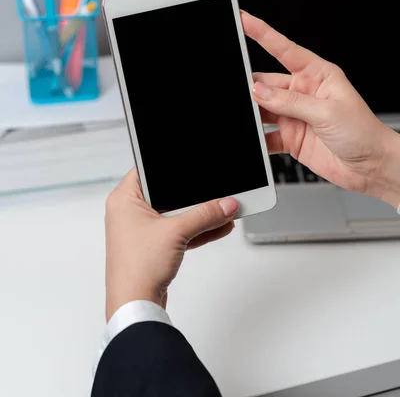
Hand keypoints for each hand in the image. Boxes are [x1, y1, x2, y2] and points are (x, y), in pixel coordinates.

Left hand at [105, 169, 237, 320]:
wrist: (135, 306)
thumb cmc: (136, 268)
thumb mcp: (177, 232)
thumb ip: (205, 215)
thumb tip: (225, 204)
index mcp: (124, 199)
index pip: (149, 170)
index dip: (171, 168)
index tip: (191, 167)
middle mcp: (129, 213)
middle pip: (167, 194)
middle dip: (193, 195)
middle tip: (213, 190)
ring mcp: (141, 231)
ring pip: (175, 215)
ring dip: (199, 215)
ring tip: (223, 209)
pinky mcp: (152, 247)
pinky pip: (177, 232)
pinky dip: (196, 230)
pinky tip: (218, 226)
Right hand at [241, 11, 399, 206]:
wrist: (372, 167)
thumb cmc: (363, 132)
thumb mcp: (327, 111)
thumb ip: (290, 102)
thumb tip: (259, 91)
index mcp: (317, 74)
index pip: (284, 49)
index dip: (262, 33)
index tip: (243, 20)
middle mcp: (303, 93)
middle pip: (267, 83)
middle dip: (251, 86)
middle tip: (240, 90)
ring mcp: (294, 116)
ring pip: (262, 109)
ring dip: (253, 113)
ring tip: (247, 118)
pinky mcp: (289, 138)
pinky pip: (265, 136)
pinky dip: (257, 139)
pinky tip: (254, 141)